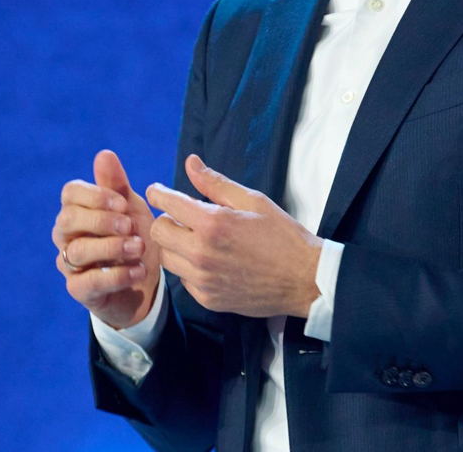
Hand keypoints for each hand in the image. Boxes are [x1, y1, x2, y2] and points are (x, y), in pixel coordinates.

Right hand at [54, 149, 162, 329]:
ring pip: (78, 251)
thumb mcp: (132, 209)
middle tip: (130, 226)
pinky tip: (138, 270)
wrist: (146, 282)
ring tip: (139, 248)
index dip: (96, 195)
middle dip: (101, 220)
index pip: (70, 193)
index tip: (123, 204)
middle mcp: (67, 235)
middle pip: (68, 219)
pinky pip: (89, 282)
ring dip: (113, 247)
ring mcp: (70, 263)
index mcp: (77, 209)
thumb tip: (104, 154)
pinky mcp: (79, 290)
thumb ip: (117, 185)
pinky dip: (117, 275)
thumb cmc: (133, 237)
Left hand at [146, 154, 321, 318]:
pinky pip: (183, 279)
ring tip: (197, 240)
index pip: (167, 204)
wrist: (304, 279)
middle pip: (158, 232)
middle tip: (183, 217)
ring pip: (166, 258)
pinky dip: (189, 268)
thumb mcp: (252, 200)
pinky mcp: (207, 299)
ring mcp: (203, 279)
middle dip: (166, 220)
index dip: (158, 193)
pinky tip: (210, 261)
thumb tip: (191, 162)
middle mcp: (201, 253)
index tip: (158, 191)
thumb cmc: (282, 235)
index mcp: (212, 223)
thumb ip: (215, 183)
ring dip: (175, 245)